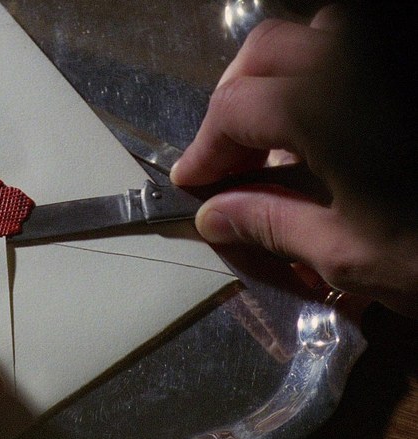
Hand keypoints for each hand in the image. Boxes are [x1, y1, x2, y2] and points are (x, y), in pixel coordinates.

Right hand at [170, 6, 417, 315]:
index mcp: (321, 101)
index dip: (205, 150)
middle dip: (234, 104)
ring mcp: (391, 54)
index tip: (192, 183)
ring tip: (280, 135)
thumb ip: (270, 224)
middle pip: (263, 56)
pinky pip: (356, 46)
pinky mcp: (412, 68)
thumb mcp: (351, 253)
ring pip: (313, 36)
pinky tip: (337, 122)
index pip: (233, 112)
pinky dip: (328, 73)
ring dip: (281, 79)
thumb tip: (214, 217)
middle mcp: (352, 57)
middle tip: (230, 158)